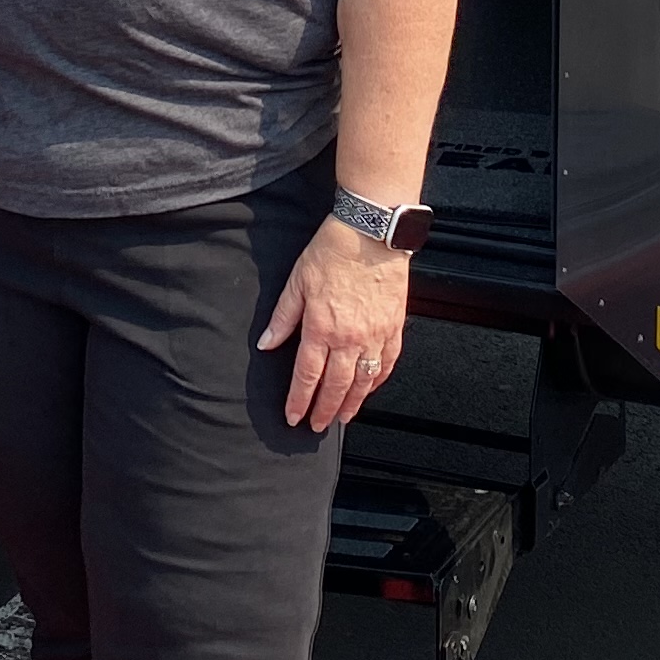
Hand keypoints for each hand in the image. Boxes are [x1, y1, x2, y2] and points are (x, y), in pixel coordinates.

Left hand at [258, 219, 410, 433]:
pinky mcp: (393, 327)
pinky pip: (387, 363)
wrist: (371, 234)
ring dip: (353, 403)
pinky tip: (370, 388)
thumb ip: (282, 318)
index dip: (299, 400)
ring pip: (363, 382)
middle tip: (318, 425)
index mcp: (321, 328)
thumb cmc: (333, 252)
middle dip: (325, 410)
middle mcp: (349, 338)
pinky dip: (378, 381)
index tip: (294, 417)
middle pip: (336, 386)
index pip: (307, 376)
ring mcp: (374, 335)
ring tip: (344, 417)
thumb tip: (266, 344)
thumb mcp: (296, 283)